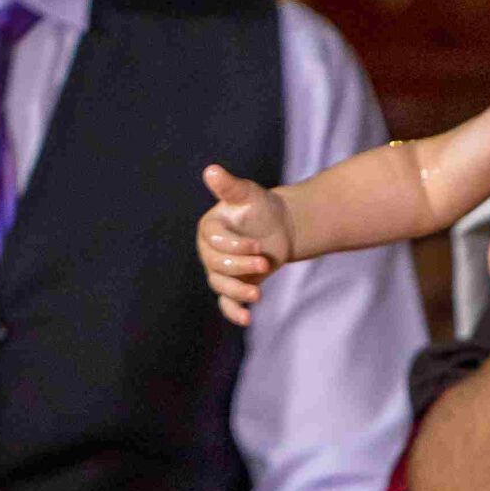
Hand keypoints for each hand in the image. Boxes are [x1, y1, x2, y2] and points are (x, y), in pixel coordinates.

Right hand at [198, 164, 292, 326]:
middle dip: (241, 268)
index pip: (214, 243)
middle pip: (217, 266)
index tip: (257, 246)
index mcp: (209, 229)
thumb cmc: (261, 207)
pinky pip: (226, 304)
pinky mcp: (234, 286)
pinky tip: (247, 320)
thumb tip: (211, 170)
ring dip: (238, 292)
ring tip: (257, 295)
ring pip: (221, 286)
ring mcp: (220, 271)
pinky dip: (234, 313)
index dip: (235, 247)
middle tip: (265, 263)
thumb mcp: (247, 194)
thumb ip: (229, 187)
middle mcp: (209, 252)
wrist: (280, 227)